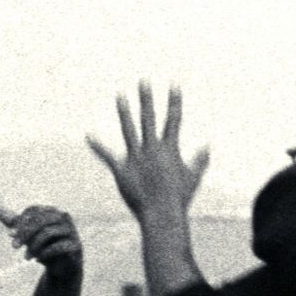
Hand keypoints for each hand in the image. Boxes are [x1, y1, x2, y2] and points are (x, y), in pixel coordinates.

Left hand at [0, 204, 82, 286]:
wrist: (61, 268)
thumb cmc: (43, 247)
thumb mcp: (26, 235)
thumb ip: (14, 223)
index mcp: (51, 211)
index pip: (33, 211)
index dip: (20, 222)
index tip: (9, 235)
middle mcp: (63, 218)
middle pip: (41, 219)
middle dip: (25, 233)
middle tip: (14, 247)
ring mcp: (72, 231)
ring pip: (49, 232)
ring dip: (34, 246)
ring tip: (26, 257)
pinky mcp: (76, 246)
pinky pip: (59, 246)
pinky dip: (45, 253)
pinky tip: (37, 260)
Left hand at [87, 82, 209, 224]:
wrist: (162, 214)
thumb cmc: (180, 198)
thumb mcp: (194, 178)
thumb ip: (200, 160)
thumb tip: (207, 147)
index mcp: (170, 149)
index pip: (174, 120)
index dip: (174, 101)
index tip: (174, 85)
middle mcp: (152, 149)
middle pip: (149, 119)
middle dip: (146, 99)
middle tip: (143, 81)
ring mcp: (136, 158)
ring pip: (129, 130)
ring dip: (125, 112)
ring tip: (120, 96)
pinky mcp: (122, 170)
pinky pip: (108, 156)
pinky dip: (98, 147)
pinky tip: (89, 136)